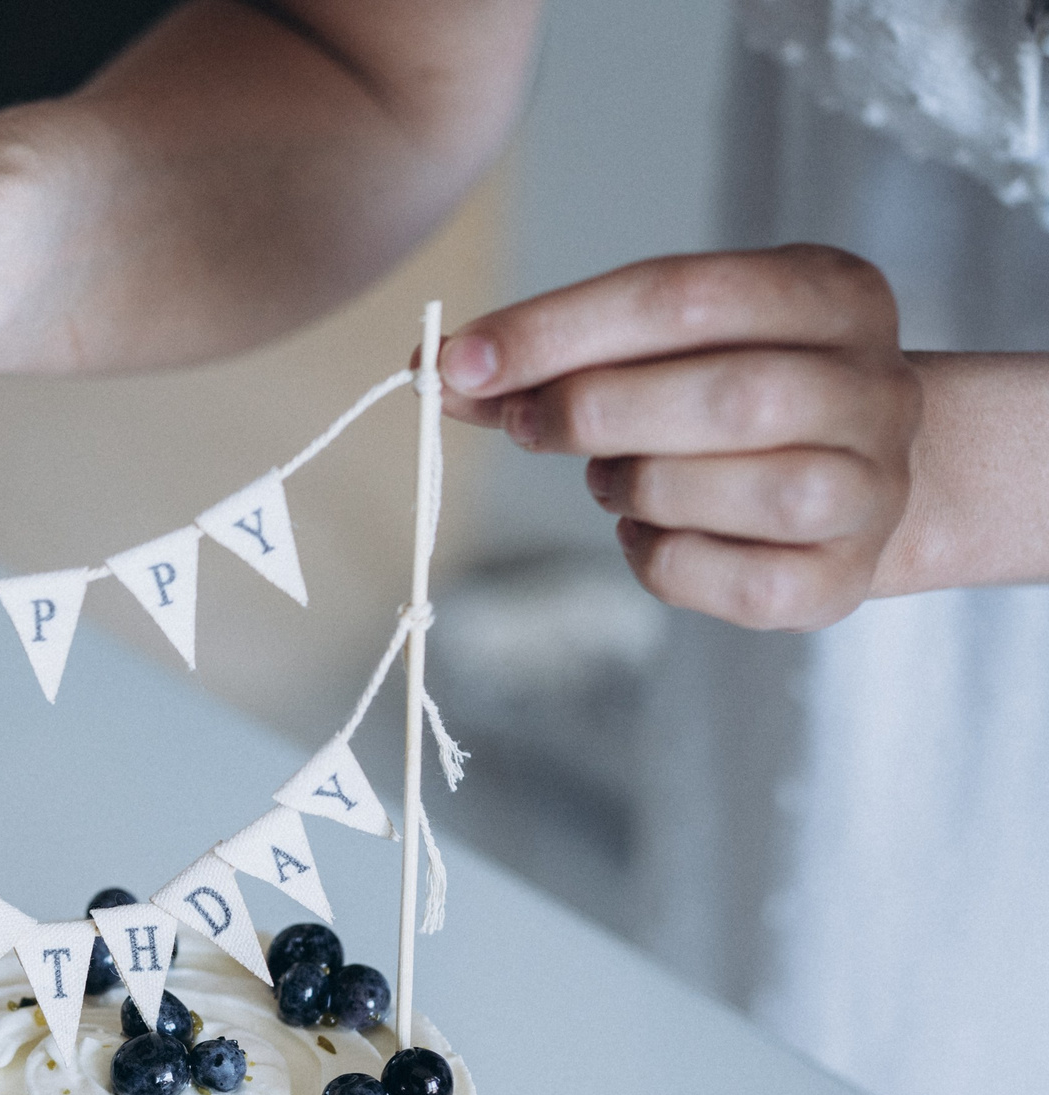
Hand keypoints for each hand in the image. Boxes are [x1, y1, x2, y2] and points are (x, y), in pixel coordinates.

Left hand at [438, 246, 921, 630]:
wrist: (866, 479)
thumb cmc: (738, 397)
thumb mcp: (668, 345)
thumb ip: (563, 353)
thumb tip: (441, 371)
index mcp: (832, 294)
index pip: (682, 296)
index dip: (557, 329)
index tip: (458, 363)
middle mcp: (873, 386)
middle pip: (727, 397)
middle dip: (592, 411)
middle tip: (524, 426)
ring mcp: (869, 489)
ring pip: (732, 489)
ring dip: (632, 486)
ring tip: (609, 479)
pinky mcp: (840, 581)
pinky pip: (723, 579)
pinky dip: (656, 557)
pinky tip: (646, 530)